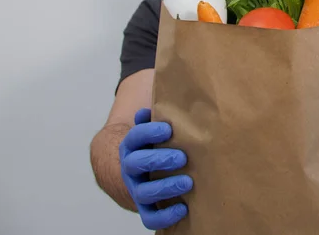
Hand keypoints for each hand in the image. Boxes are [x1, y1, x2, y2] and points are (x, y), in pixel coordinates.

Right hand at [119, 108, 192, 229]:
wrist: (139, 172)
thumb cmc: (154, 144)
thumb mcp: (153, 128)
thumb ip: (156, 115)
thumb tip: (157, 102)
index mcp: (132, 145)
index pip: (135, 137)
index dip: (149, 132)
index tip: (168, 129)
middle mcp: (130, 167)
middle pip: (137, 164)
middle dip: (159, 160)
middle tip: (182, 157)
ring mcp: (136, 188)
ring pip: (144, 192)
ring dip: (165, 187)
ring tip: (188, 182)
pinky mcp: (145, 207)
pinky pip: (150, 217)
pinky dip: (165, 216)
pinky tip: (184, 209)